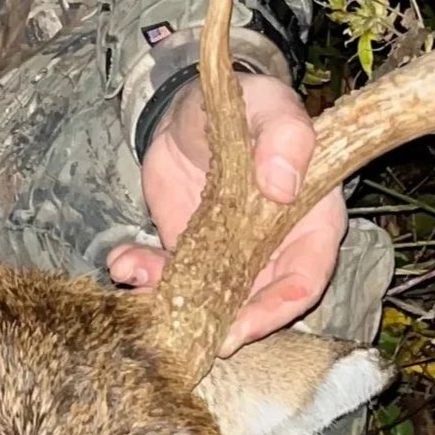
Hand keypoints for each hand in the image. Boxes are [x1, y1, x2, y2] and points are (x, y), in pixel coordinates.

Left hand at [108, 71, 347, 351]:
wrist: (192, 106)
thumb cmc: (250, 106)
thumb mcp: (272, 109)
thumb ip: (285, 137)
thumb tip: (282, 184)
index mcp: (310, 223)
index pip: (305, 280)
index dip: (277, 309)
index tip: (241, 325)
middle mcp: (274, 249)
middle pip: (256, 304)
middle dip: (219, 321)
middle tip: (184, 328)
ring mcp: (229, 255)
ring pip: (207, 299)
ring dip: (172, 301)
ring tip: (140, 282)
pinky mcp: (189, 251)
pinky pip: (169, 277)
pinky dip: (145, 277)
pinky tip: (124, 262)